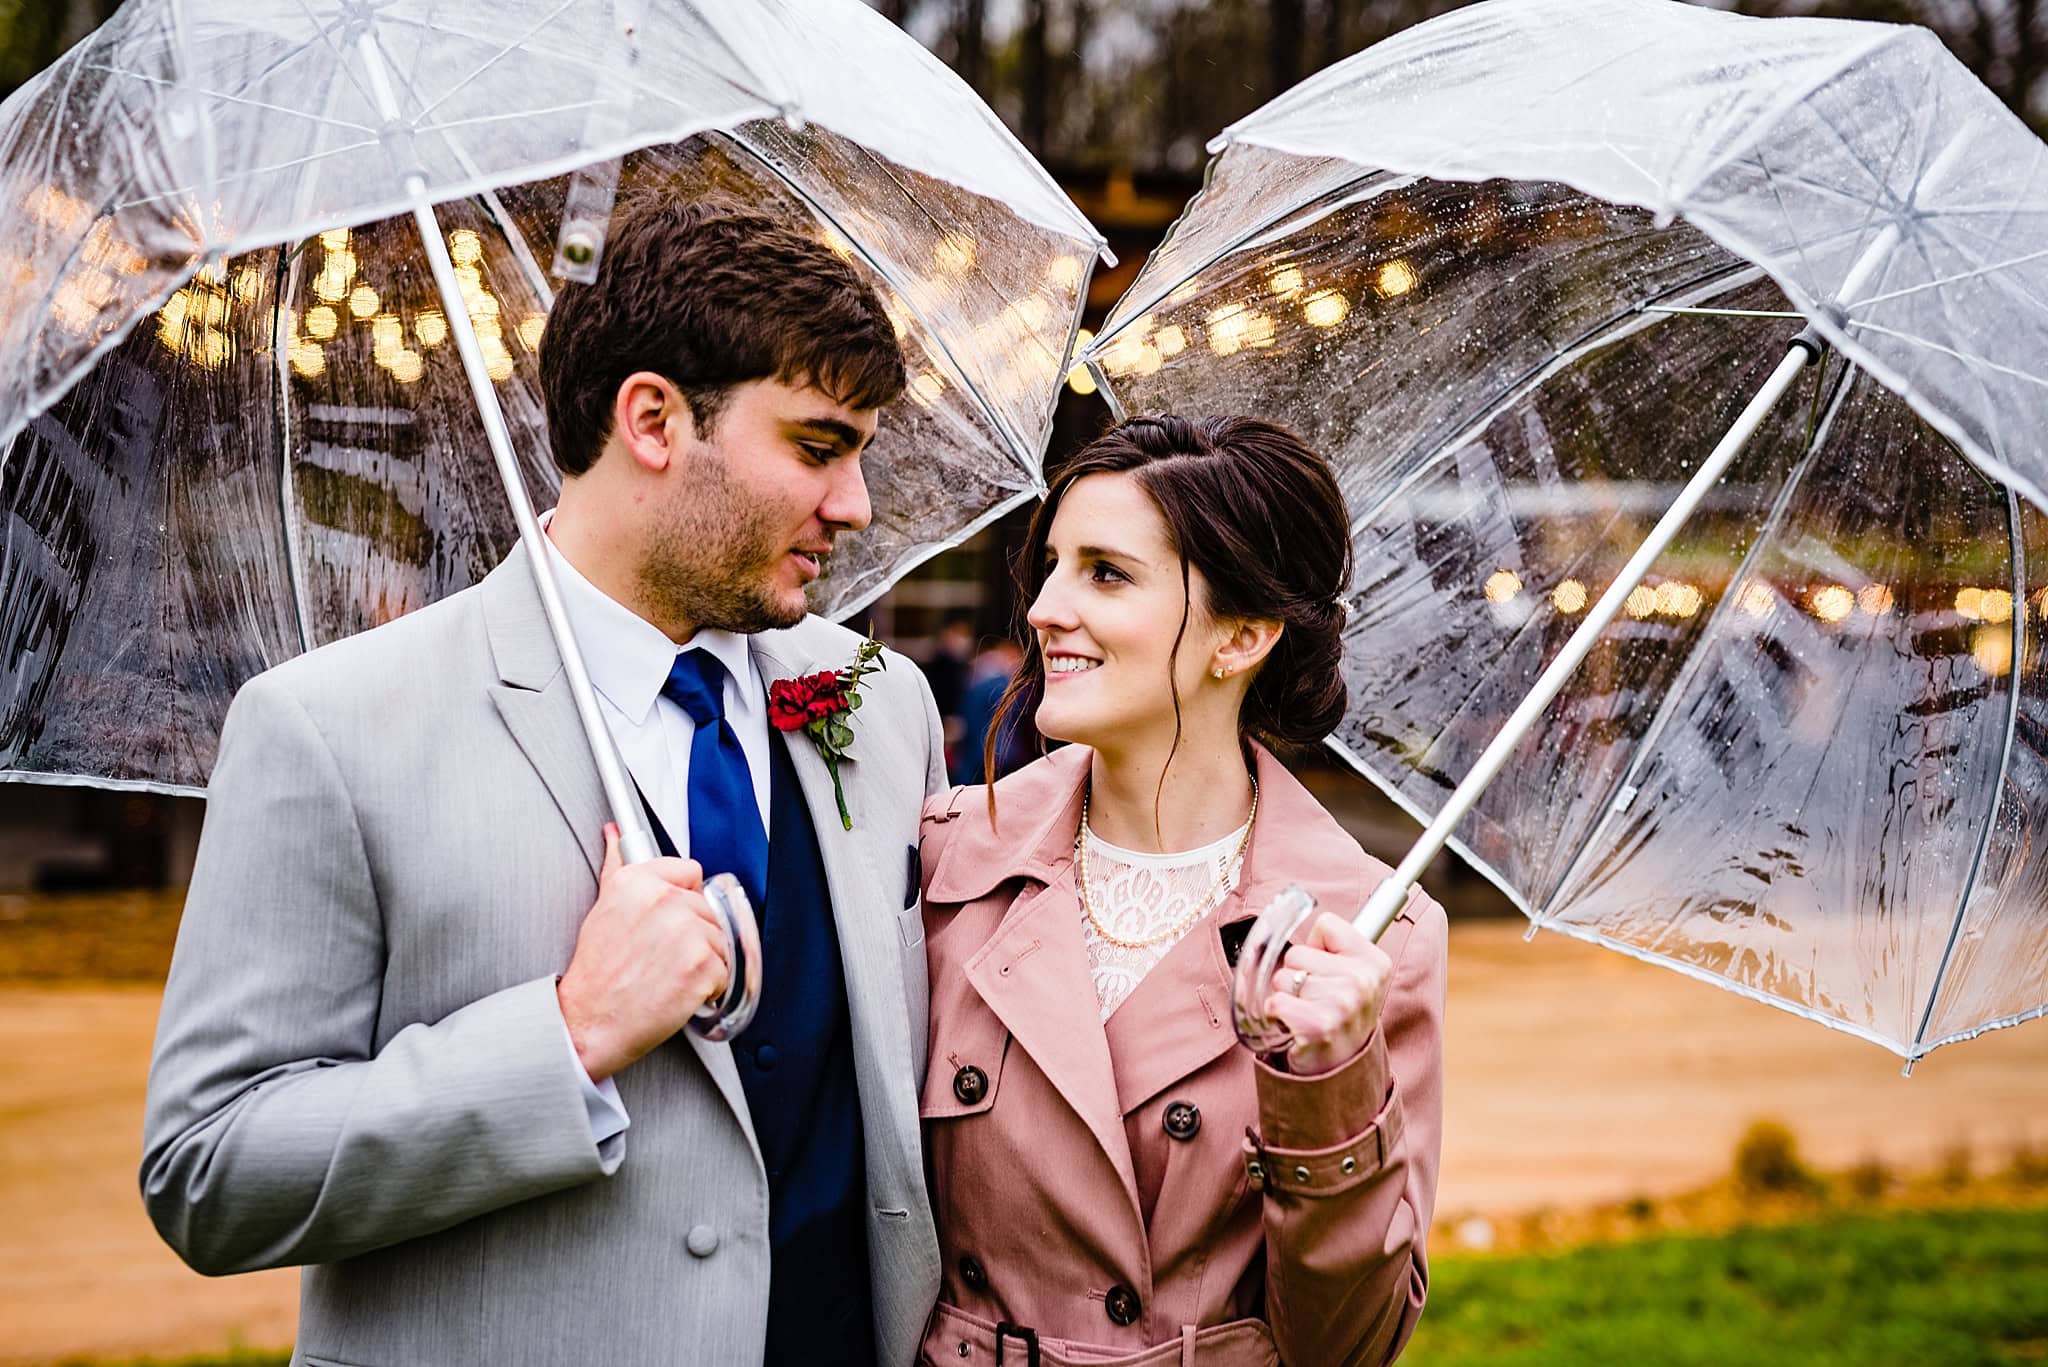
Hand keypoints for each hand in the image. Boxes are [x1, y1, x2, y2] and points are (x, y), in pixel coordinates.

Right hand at [557, 823, 729, 1081]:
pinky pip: (725, 969)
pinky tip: (679, 990)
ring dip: (703, 960)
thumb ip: (618, 866)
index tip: (671, 917)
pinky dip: (709, 986)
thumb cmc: (596, 972)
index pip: (690, 871)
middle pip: (707, 908)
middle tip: (662, 956)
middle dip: (693, 933)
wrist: (590, 1021)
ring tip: (668, 974)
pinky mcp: (702, 966)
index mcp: (639, 882)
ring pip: (720, 938)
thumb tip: (615, 834)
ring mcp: (686, 933)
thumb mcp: (603, 908)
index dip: (684, 897)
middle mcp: (664, 901)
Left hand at [1261, 912, 1392, 1075]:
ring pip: (1283, 977)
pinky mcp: (1319, 1025)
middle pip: (1298, 951)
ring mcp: (1343, 1003)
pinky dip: (1276, 1015)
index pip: (1326, 925)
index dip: (1317, 948)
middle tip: (1315, 1001)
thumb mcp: (1352, 975)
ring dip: (1286, 996)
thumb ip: (1333, 944)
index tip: (1328, 973)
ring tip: (1306, 1014)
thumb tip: (1292, 912)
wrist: (1340, 1070)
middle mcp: (1363, 980)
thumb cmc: (1338, 1015)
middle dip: (1297, 975)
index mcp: (1375, 962)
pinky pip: (1275, 1002)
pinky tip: (1295, 1027)